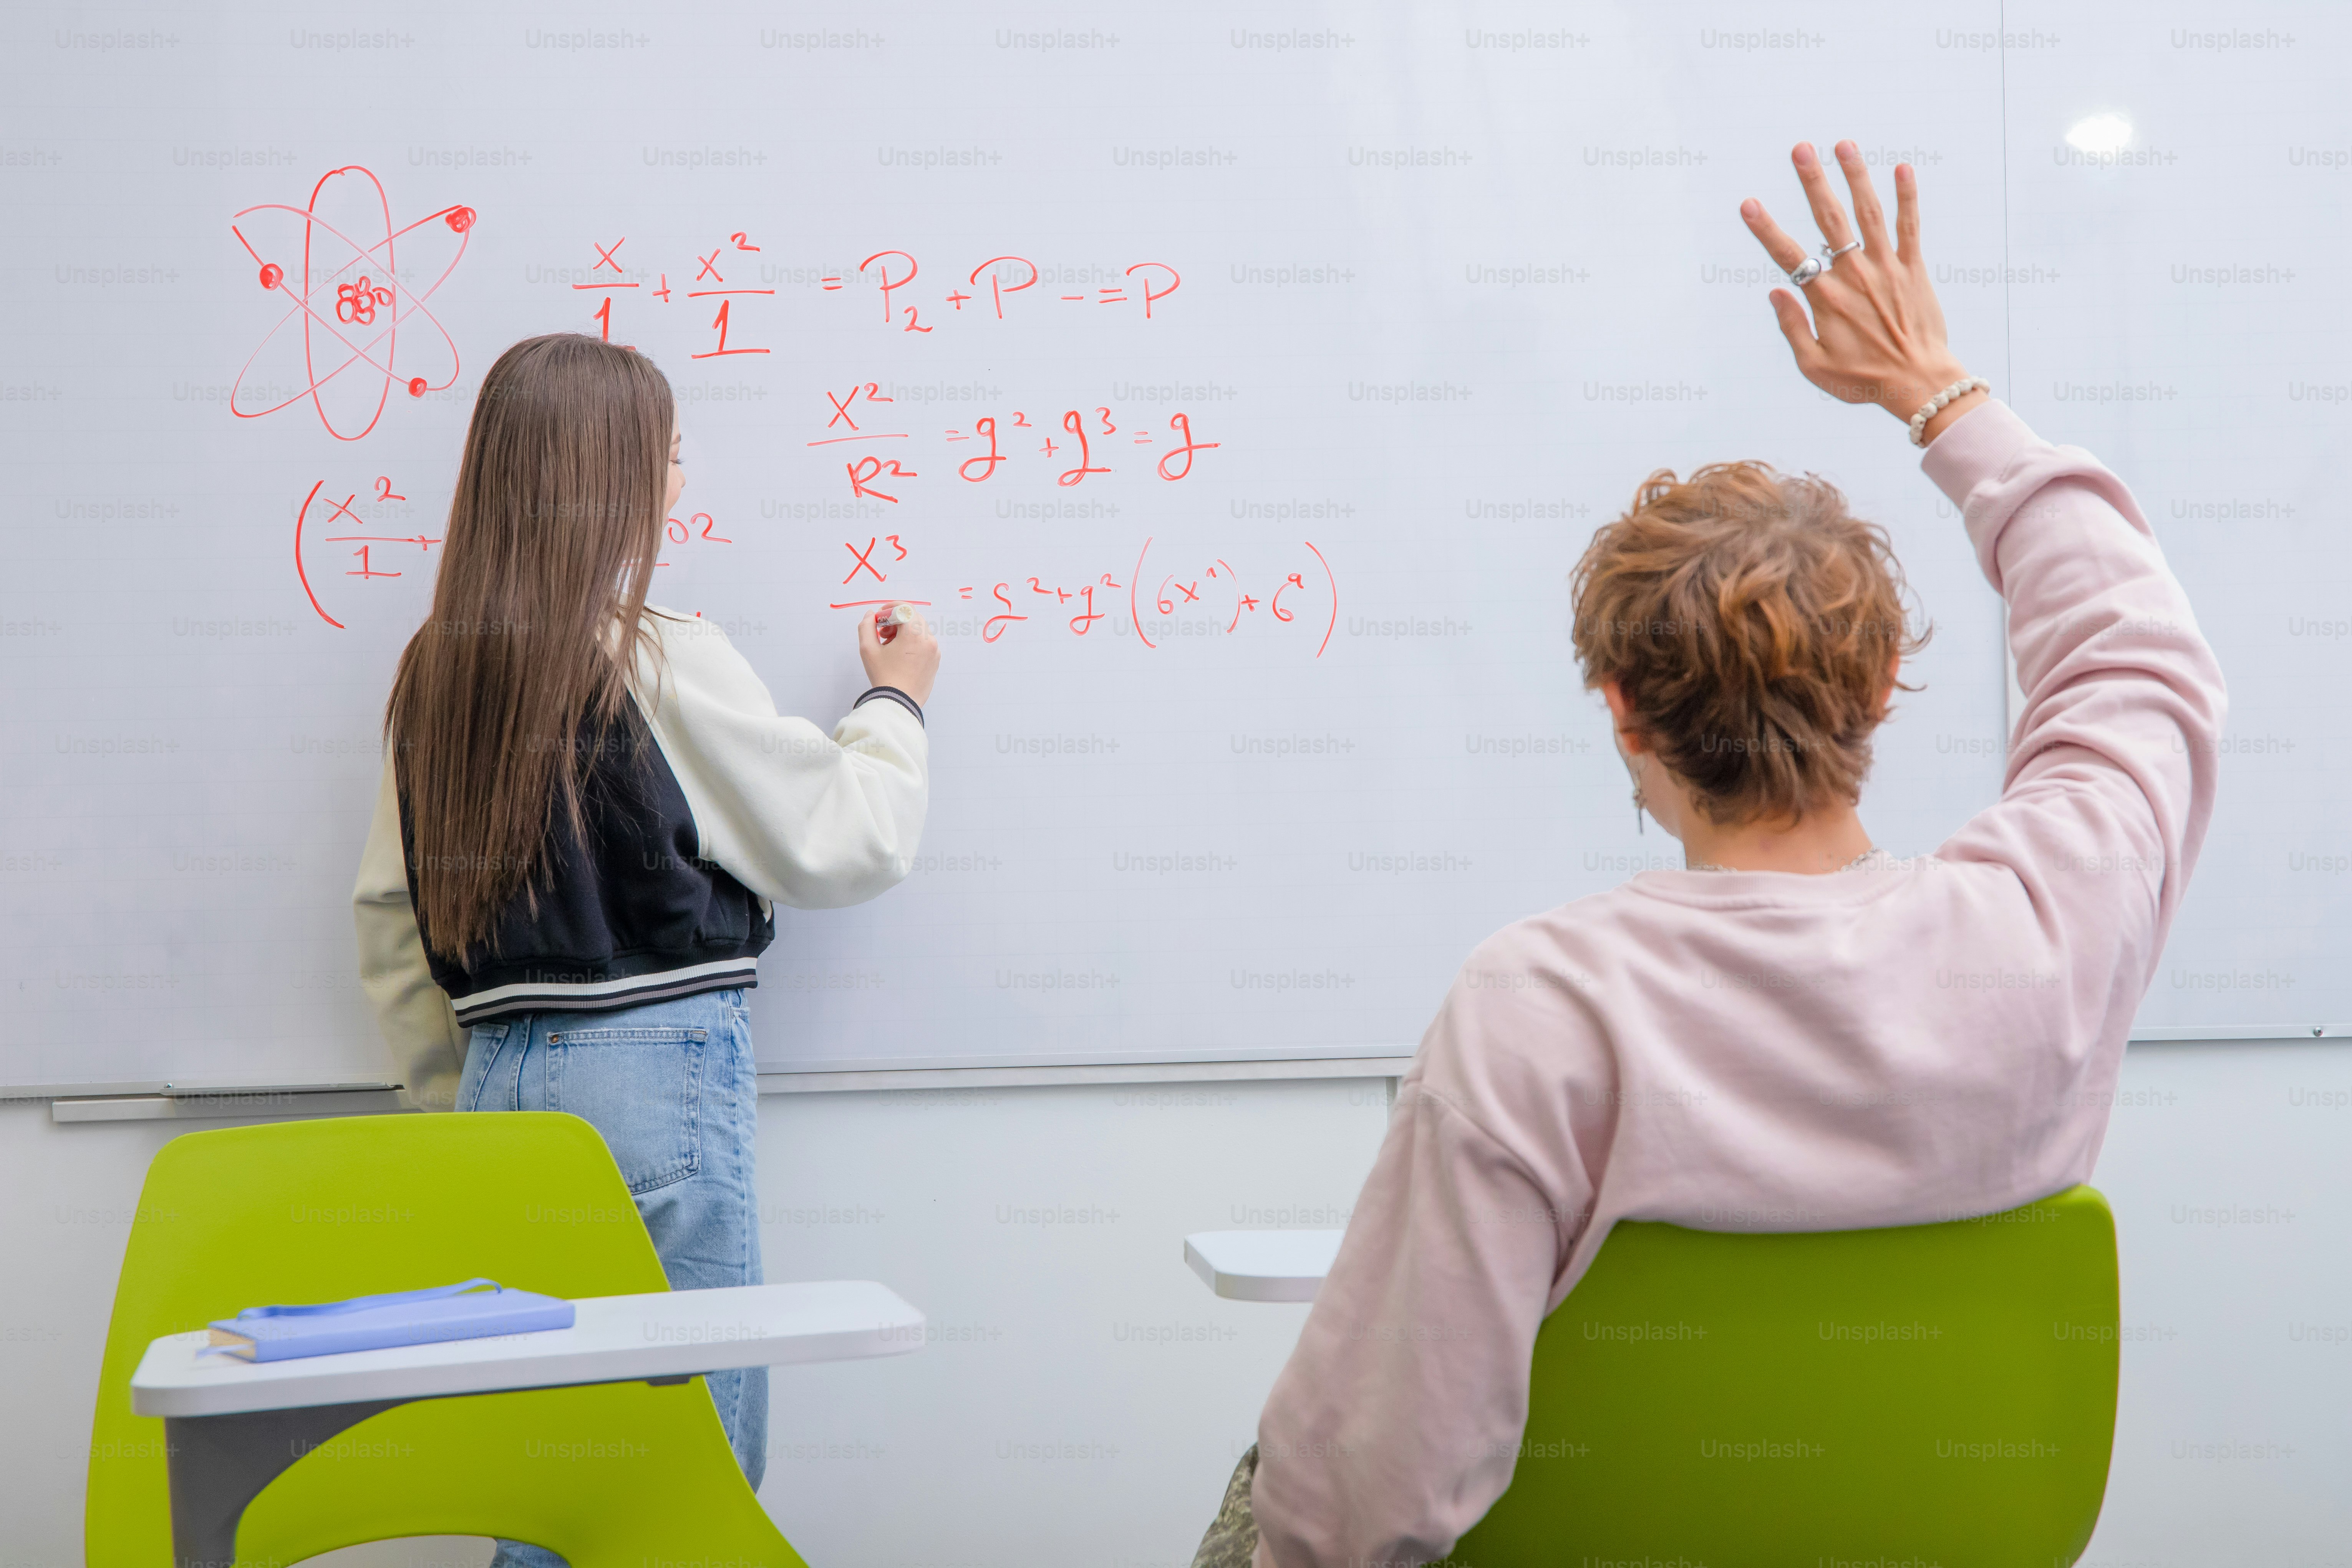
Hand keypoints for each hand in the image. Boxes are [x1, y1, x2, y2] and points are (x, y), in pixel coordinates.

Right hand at [857, 604, 938, 706]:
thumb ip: (866, 626)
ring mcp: (934, 651)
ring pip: (919, 631)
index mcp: (914, 634)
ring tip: (889, 647)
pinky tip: (900, 657)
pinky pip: (925, 644)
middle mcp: (928, 640)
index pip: (906, 608)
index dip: (890, 608)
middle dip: (896, 621)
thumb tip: (871, 615)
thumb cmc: (883, 676)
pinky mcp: (935, 662)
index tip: (879, 617)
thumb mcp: (867, 649)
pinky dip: (913, 644)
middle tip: (882, 634)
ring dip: (904, 633)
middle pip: (913, 618)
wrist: (899, 703)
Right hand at [1741, 141, 1985, 442]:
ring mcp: (1885, 269)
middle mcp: (1854, 276)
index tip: (1748, 203)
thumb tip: (1776, 292)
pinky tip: (1902, 168)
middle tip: (1801, 148)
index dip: (1766, 228)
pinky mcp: (1913, 270)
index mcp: (1826, 299)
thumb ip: (1792, 328)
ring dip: (1856, 176)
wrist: (1918, 384)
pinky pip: (1909, 227)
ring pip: (1868, 213)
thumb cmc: (1862, 380)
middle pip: (1829, 219)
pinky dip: (1907, 198)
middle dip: (1814, 181)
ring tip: (1844, 145)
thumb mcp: (1814, 367)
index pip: (1789, 255)